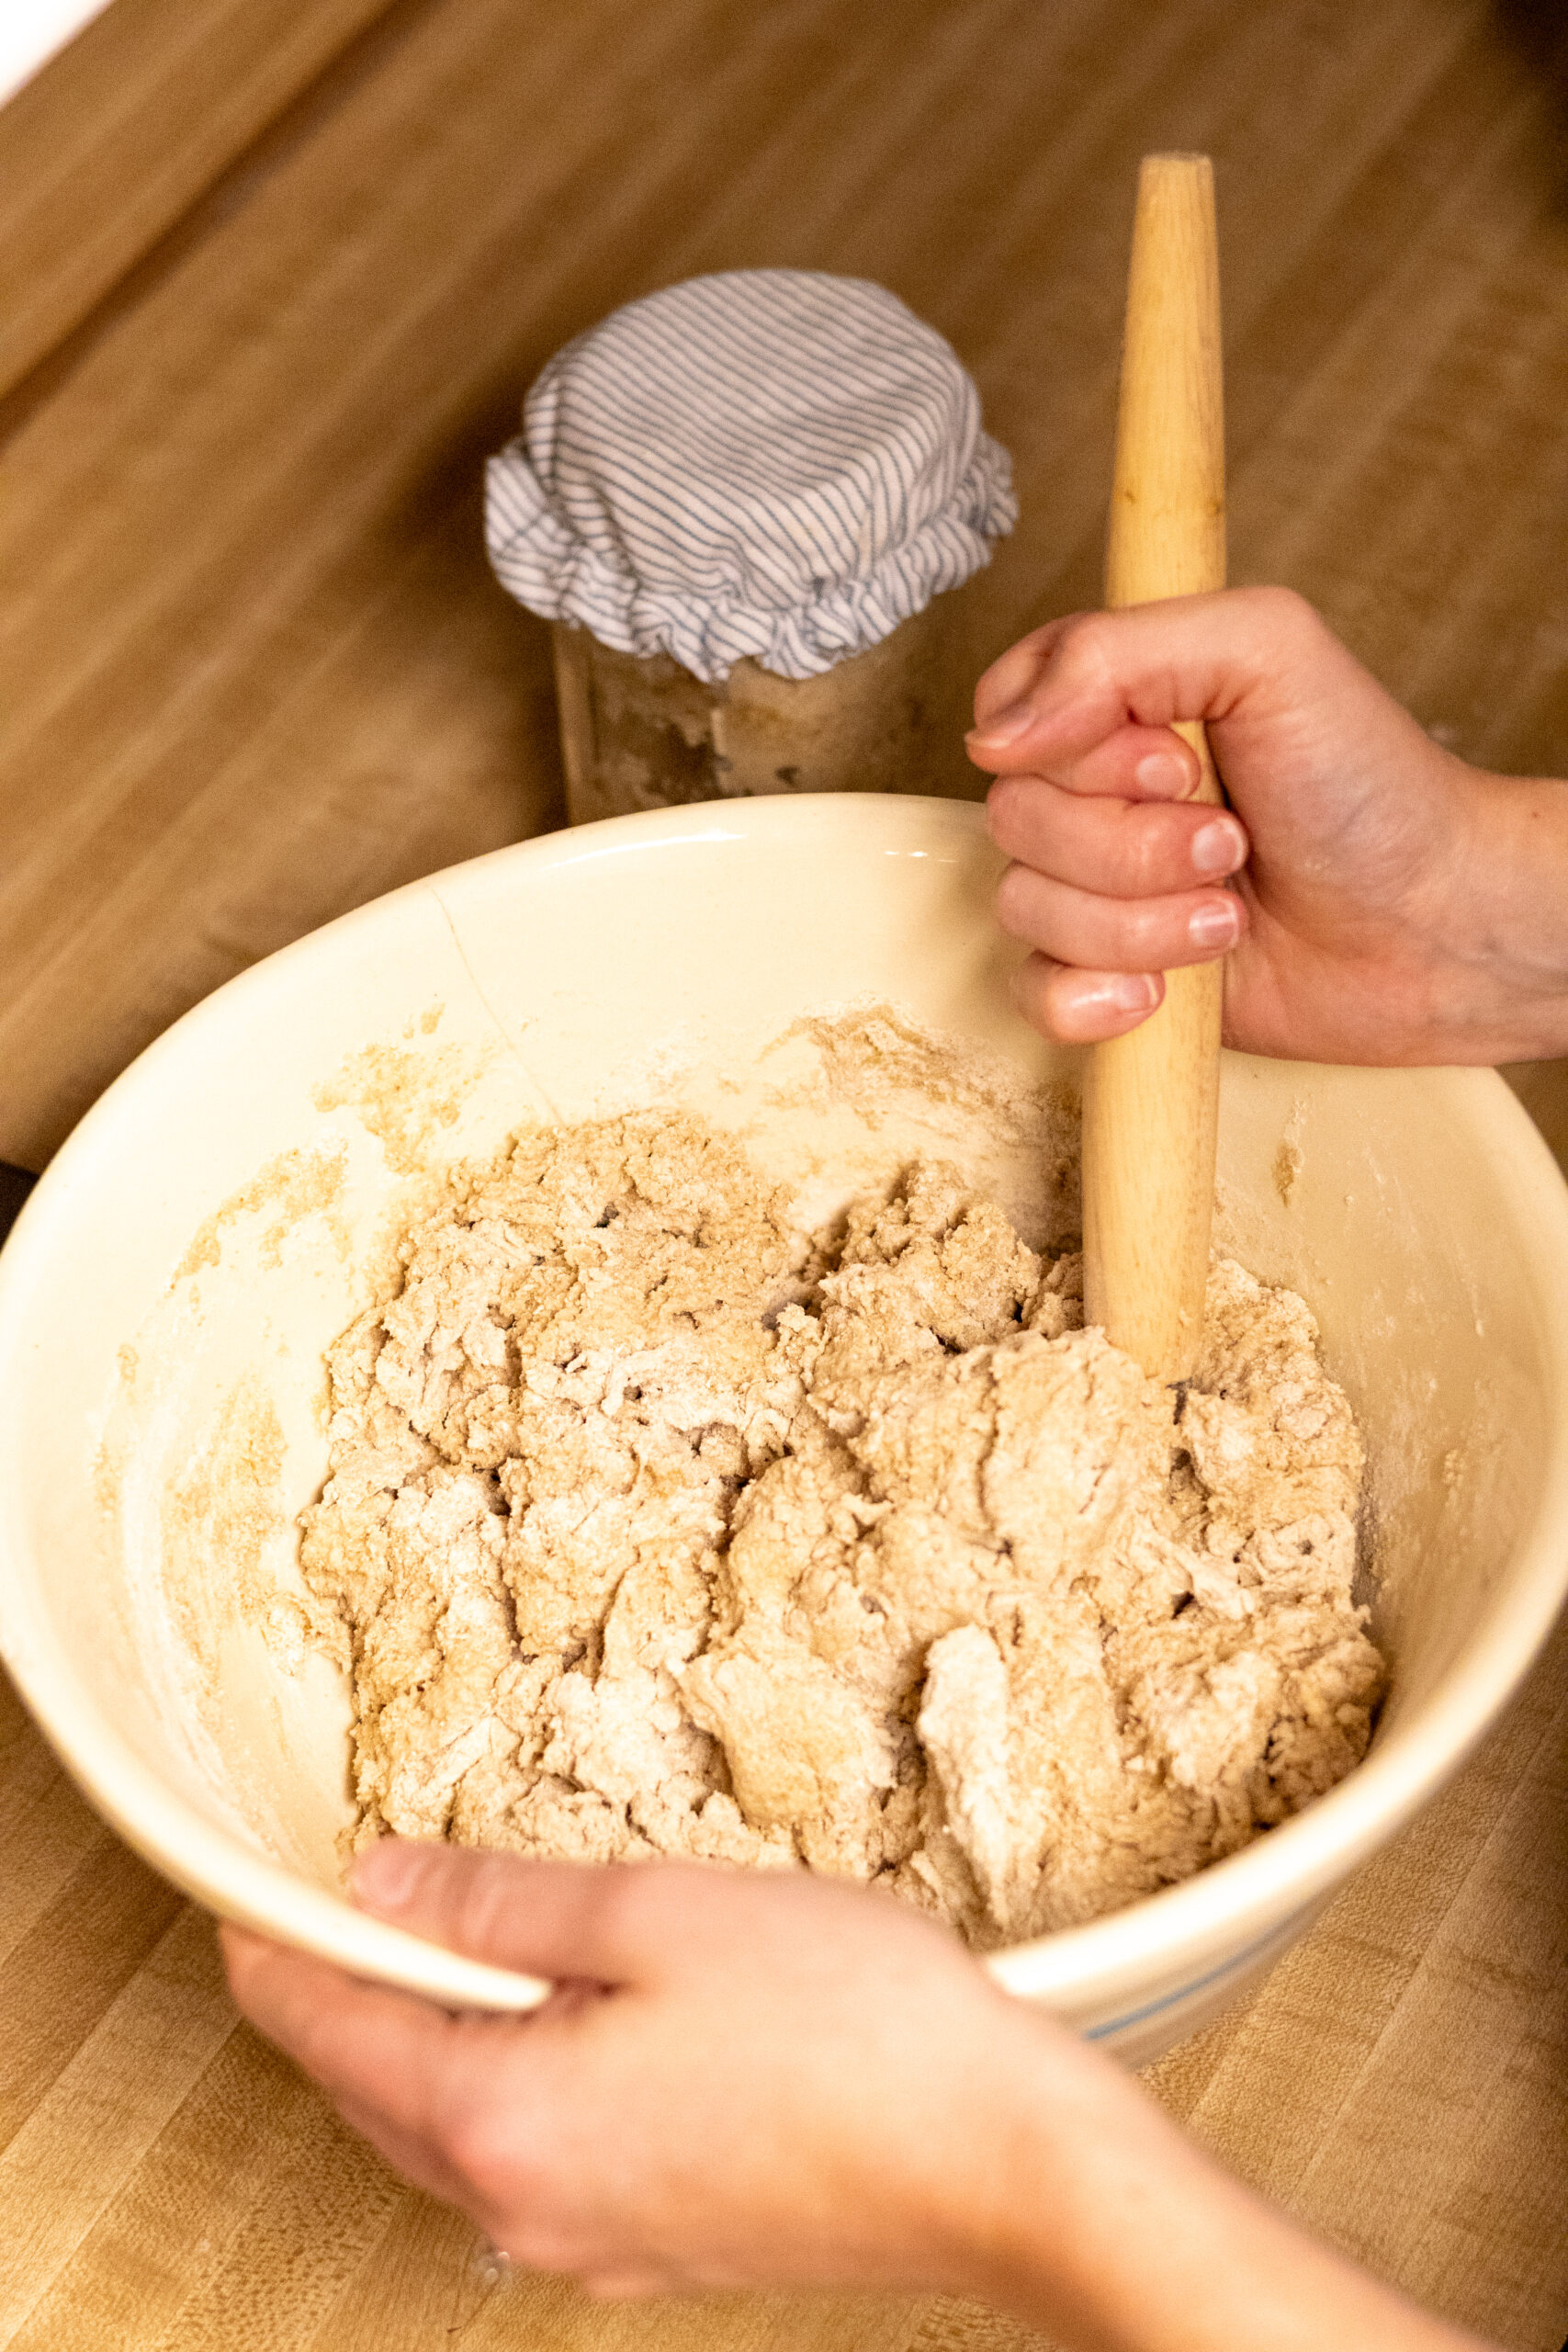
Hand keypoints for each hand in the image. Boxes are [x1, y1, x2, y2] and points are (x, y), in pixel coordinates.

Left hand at [222, 1842, 1498, 2350]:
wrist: (1002, 2163)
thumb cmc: (851, 2028)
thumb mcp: (658, 1916)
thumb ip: (500, 1904)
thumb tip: (379, 1887)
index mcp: (504, 2120)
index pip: (329, 2030)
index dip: (279, 1945)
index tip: (249, 1887)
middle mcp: (525, 2207)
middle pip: (376, 2090)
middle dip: (353, 1990)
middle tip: (357, 1887)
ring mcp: (591, 2241)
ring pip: (452, 2127)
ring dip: (438, 2033)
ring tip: (467, 1933)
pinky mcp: (654, 2244)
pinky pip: (531, 2156)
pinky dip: (511, 2077)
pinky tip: (568, 2012)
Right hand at [967, 586, 1567, 1064]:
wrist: (1437, 930)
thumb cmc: (1372, 788)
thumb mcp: (1265, 650)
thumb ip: (1114, 651)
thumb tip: (994, 733)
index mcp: (1121, 704)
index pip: (1007, 710)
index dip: (1072, 747)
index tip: (1173, 758)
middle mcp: (1101, 796)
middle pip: (1014, 818)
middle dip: (1129, 844)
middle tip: (1230, 841)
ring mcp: (1101, 891)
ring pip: (1026, 909)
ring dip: (1138, 922)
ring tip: (1231, 913)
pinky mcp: (1111, 980)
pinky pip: (1033, 995)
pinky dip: (1096, 997)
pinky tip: (1167, 990)